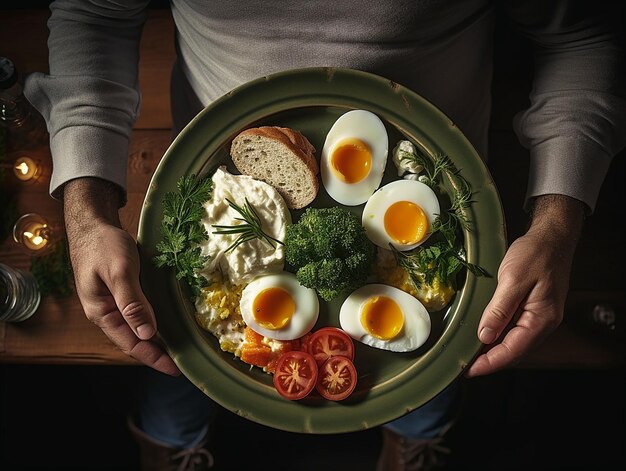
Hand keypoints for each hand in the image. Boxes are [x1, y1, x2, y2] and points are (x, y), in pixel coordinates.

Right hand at [64, 178, 179, 375]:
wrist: (92, 224)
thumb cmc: (103, 245)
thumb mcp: (120, 272)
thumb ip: (132, 303)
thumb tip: (146, 334)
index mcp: (102, 312)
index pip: (131, 344)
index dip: (154, 358)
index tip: (175, 370)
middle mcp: (107, 312)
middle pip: (135, 340)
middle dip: (157, 353)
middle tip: (184, 362)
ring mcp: (114, 303)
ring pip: (138, 327)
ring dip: (157, 338)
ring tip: (180, 348)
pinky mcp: (122, 292)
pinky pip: (139, 312)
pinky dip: (154, 320)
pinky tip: (169, 322)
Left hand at [466, 195, 584, 376]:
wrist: (551, 237)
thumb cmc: (535, 254)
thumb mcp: (513, 279)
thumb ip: (499, 309)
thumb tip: (486, 336)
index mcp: (541, 318)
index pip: (513, 351)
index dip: (489, 363)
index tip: (469, 371)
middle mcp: (543, 322)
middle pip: (514, 350)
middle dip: (489, 360)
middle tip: (463, 365)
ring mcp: (539, 316)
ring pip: (514, 341)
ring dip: (493, 350)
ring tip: (469, 353)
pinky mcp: (533, 308)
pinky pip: (514, 329)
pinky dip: (498, 335)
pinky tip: (483, 335)